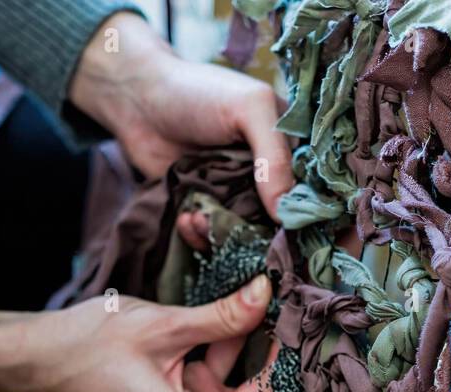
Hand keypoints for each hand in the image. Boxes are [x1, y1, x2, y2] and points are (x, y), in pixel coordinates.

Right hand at [0, 274, 279, 391]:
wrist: (38, 358)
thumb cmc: (89, 346)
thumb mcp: (163, 326)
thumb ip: (222, 316)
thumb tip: (268, 292)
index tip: (326, 367)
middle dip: (275, 360)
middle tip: (301, 313)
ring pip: (239, 391)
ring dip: (249, 351)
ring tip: (273, 304)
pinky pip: (216, 385)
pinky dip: (223, 353)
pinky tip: (238, 314)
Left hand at [68, 12, 294, 219]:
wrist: (138, 99)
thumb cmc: (199, 93)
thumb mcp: (250, 108)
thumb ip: (275, 156)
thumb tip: (286, 215)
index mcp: (290, 149)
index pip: (312, 193)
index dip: (304, 215)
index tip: (290, 231)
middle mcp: (268, 178)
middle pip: (279, 224)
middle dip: (258, 233)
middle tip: (234, 227)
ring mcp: (237, 197)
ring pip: (245, 236)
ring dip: (224, 237)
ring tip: (199, 219)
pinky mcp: (207, 211)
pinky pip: (214, 239)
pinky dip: (201, 237)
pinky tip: (187, 219)